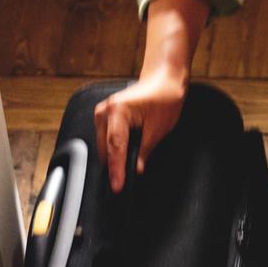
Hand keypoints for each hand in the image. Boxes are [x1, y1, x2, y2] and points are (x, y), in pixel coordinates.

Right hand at [94, 68, 186, 191]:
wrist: (163, 80)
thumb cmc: (164, 98)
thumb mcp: (158, 129)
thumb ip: (144, 151)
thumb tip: (135, 169)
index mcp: (118, 111)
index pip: (115, 147)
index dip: (117, 170)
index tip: (117, 186)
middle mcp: (105, 110)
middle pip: (105, 148)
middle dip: (114, 165)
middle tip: (125, 181)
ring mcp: (102, 112)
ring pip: (103, 145)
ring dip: (114, 156)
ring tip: (129, 163)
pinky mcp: (104, 115)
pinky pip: (105, 138)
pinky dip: (113, 148)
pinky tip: (124, 153)